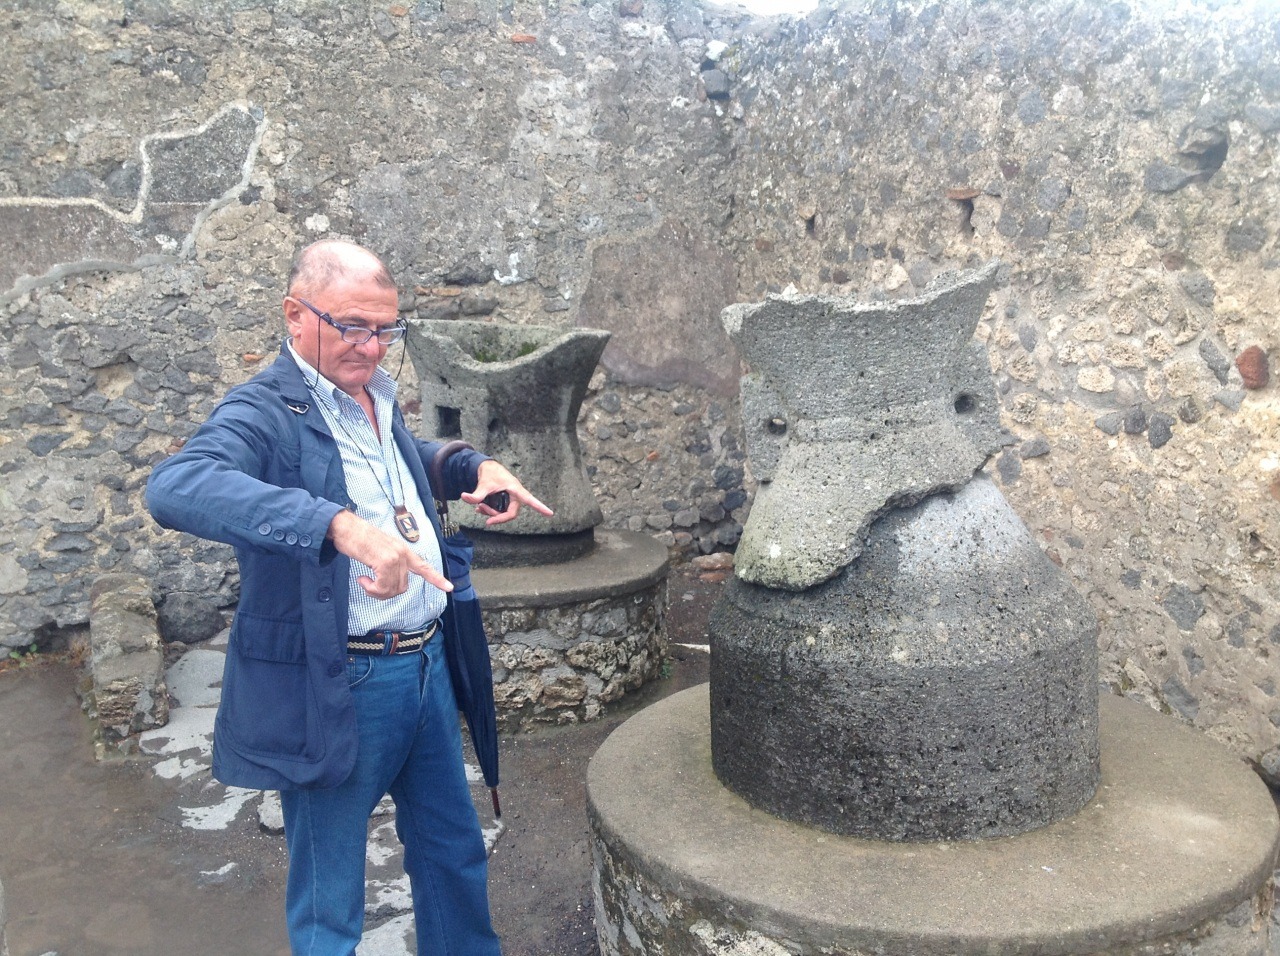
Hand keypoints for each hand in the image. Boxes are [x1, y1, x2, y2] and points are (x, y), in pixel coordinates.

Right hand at [326, 509, 452, 598]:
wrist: (345, 527)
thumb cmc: (358, 539)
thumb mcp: (380, 550)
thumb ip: (389, 564)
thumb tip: (390, 583)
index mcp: (403, 551)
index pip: (423, 566)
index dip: (436, 578)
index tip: (449, 588)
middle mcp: (402, 554)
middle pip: (402, 588)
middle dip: (385, 592)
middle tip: (370, 586)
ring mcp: (395, 557)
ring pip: (391, 590)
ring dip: (376, 592)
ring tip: (365, 581)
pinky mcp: (384, 562)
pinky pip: (382, 587)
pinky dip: (371, 589)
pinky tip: (362, 579)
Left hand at [462, 460, 553, 525]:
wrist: (487, 467)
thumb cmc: (490, 473)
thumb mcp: (484, 483)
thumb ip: (476, 494)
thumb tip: (464, 497)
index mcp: (515, 489)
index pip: (529, 500)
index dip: (540, 507)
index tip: (550, 513)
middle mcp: (515, 495)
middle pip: (511, 513)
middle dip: (497, 516)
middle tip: (483, 516)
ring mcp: (510, 499)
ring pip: (504, 513)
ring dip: (491, 513)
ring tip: (478, 508)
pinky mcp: (504, 500)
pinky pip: (500, 510)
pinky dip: (489, 511)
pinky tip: (479, 508)